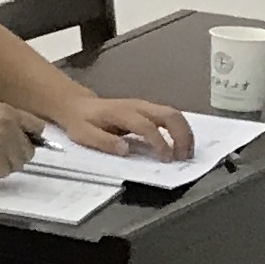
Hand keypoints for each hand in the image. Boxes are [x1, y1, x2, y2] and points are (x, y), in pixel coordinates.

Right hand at [0, 103, 43, 178]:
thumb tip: (20, 142)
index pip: (37, 126)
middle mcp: (9, 123)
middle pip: (29, 150)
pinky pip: (4, 172)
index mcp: (6, 110)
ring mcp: (3, 140)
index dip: (29, 140)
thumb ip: (3, 125)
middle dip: (14, 158)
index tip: (19, 147)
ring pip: (18, 163)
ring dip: (3, 167)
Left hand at [59, 96, 191, 159]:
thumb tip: (125, 150)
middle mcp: (138, 106)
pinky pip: (171, 117)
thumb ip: (104, 142)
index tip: (166, 158)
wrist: (78, 105)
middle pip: (169, 115)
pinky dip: (181, 130)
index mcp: (121, 113)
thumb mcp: (84, 134)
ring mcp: (145, 106)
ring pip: (174, 114)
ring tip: (186, 153)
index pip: (146, 126)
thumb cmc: (81, 122)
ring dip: (185, 133)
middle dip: (181, 136)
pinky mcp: (149, 109)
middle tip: (183, 157)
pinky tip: (182, 145)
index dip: (159, 142)